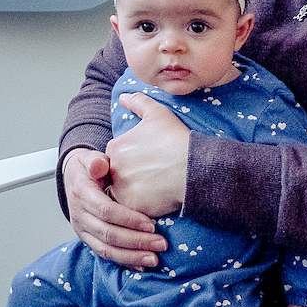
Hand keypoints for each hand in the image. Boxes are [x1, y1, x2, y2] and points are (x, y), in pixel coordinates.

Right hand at [63, 148, 165, 269]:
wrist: (72, 177)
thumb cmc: (88, 168)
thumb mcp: (90, 158)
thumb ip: (96, 160)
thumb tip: (100, 165)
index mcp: (82, 194)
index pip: (106, 211)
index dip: (129, 220)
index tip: (152, 225)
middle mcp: (80, 215)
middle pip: (108, 234)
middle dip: (136, 241)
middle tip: (161, 243)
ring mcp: (82, 230)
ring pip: (106, 249)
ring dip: (131, 256)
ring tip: (154, 259)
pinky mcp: (88, 239)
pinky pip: (105, 254)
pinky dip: (124, 261)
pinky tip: (142, 265)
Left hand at [101, 92, 190, 220]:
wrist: (194, 168)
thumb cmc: (176, 139)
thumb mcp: (157, 113)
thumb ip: (137, 102)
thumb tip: (123, 97)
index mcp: (115, 147)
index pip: (115, 156)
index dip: (132, 159)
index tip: (147, 160)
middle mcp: (113, 169)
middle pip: (116, 175)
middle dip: (129, 177)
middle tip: (151, 175)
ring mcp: (121, 190)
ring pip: (121, 194)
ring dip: (133, 193)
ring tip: (154, 189)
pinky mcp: (132, 208)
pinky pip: (131, 210)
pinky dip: (141, 206)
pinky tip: (157, 200)